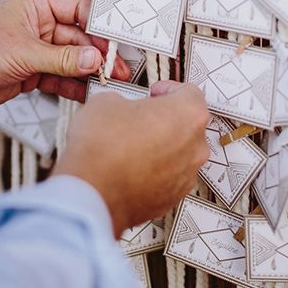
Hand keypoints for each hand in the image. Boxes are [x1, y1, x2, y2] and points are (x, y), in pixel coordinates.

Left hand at [0, 0, 130, 113]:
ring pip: (72, 59)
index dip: (101, 24)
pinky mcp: (32, 72)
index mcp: (38, 6)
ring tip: (111, 83)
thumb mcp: (24, 53)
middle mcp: (40, 26)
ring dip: (89, 71)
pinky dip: (74, 86)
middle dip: (99, 54)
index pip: (79, 10)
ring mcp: (37, 50)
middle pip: (80, 38)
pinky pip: (60, 77)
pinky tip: (89, 93)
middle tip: (120, 68)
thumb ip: (63, 58)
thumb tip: (95, 59)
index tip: (120, 39)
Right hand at [52, 81, 210, 236]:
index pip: (189, 93)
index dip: (169, 89)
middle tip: (142, 117)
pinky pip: (169, 177)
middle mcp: (195, 147)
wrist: (91, 193)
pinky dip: (155, 171)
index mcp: (188, 114)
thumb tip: (120, 107)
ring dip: (161, 147)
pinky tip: (131, 166)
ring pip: (180, 154)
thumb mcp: (107, 101)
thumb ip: (125, 100)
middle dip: (166, 120)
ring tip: (132, 144)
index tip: (156, 92)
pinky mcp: (172, 198)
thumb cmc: (103, 149)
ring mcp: (186, 176)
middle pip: (188, 125)